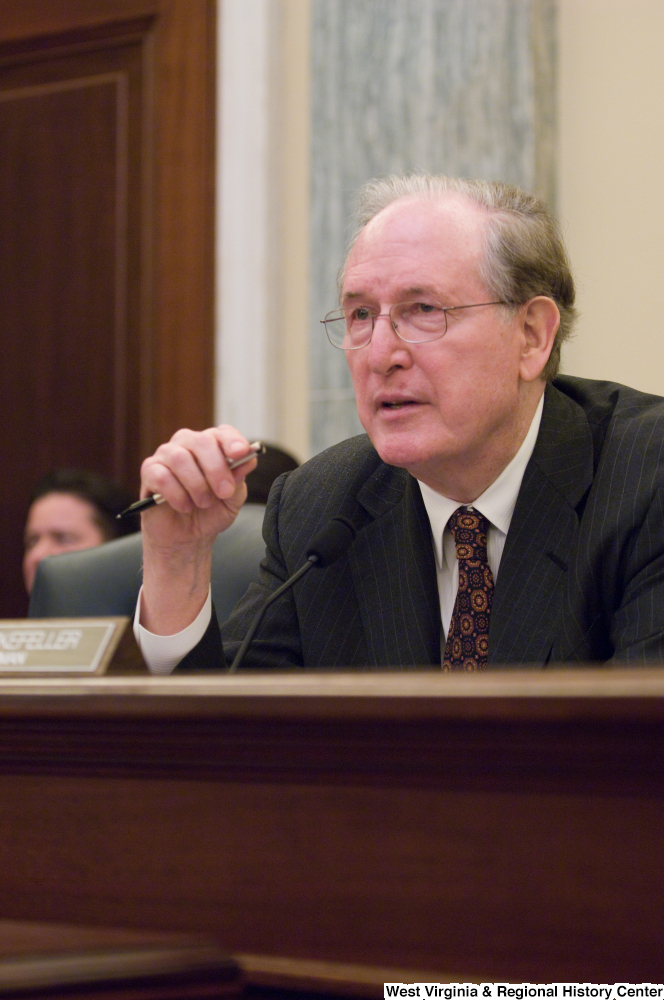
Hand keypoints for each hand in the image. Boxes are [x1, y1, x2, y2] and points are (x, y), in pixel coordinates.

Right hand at [140, 426, 257, 551]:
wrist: (186, 537)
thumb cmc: (210, 513)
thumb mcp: (232, 499)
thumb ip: (239, 479)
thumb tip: (249, 459)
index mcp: (212, 446)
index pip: (222, 433)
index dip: (232, 441)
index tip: (241, 453)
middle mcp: (188, 444)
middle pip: (201, 441)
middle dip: (216, 468)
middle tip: (224, 492)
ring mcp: (166, 455)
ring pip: (180, 458)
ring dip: (196, 485)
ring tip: (203, 503)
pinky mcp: (149, 471)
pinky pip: (161, 476)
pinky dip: (176, 494)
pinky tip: (184, 506)